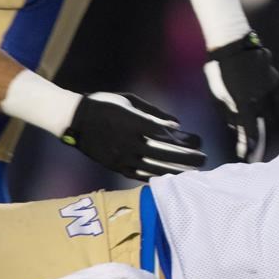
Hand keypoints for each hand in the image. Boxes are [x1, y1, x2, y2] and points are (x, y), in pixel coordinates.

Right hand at [61, 92, 204, 180]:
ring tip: (194, 172)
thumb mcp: (129, 101)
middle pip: (163, 153)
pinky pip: (140, 175)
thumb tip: (176, 124)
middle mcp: (128, 142)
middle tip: (204, 158)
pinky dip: (157, 177)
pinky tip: (172, 178)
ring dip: (176, 170)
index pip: (163, 134)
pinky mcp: (116, 166)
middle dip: (186, 157)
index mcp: (131, 122)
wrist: (74, 120)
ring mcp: (121, 156)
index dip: (182, 139)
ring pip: (154, 167)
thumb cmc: (104, 104)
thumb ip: (153, 113)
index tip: (198, 140)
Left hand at [204, 31, 278, 162]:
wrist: (231, 42)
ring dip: (263, 111)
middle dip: (259, 129)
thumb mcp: (217, 95)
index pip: (251, 133)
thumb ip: (228, 113)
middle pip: (265, 123)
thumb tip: (236, 126)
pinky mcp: (275, 77)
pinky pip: (272, 92)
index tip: (248, 157)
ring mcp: (271, 87)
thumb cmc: (218, 70)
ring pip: (271, 107)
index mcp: (245, 104)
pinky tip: (254, 84)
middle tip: (252, 130)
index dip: (251, 147)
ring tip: (251, 102)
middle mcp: (262, 98)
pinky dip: (265, 93)